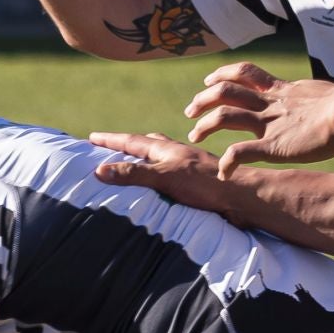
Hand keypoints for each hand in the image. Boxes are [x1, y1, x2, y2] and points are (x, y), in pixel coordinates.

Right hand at [90, 130, 227, 211]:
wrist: (241, 195)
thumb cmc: (204, 184)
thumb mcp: (164, 176)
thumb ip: (134, 174)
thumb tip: (100, 170)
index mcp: (165, 149)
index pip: (131, 141)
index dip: (111, 140)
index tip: (92, 137)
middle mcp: (176, 154)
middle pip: (147, 143)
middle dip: (128, 144)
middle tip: (113, 145)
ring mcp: (189, 165)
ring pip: (162, 154)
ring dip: (147, 155)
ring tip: (138, 158)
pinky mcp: (198, 179)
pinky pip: (173, 170)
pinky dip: (162, 170)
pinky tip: (167, 178)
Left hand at [183, 63, 333, 174]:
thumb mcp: (320, 94)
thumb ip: (307, 98)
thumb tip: (318, 100)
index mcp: (280, 90)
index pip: (244, 73)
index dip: (223, 74)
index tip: (211, 81)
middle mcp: (269, 103)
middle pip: (225, 91)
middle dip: (203, 99)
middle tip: (191, 110)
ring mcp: (269, 123)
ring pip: (225, 116)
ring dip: (205, 125)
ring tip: (193, 135)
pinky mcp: (273, 146)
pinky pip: (241, 152)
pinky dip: (228, 162)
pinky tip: (223, 173)